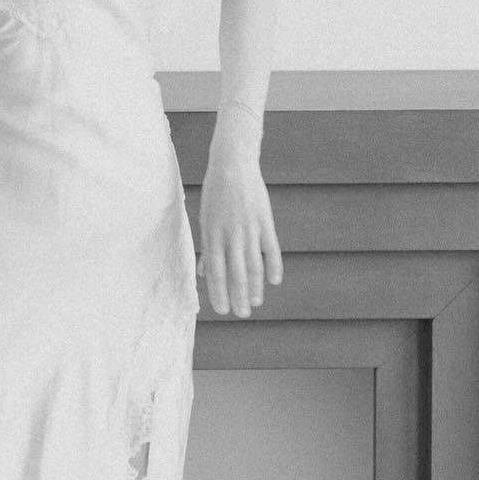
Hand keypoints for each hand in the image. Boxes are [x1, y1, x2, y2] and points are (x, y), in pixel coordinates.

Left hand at [197, 138, 282, 315]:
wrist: (233, 165)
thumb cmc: (215, 194)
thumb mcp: (205, 219)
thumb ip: (208, 247)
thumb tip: (204, 272)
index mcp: (213, 235)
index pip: (216, 271)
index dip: (218, 292)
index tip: (222, 310)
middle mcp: (231, 235)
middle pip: (235, 272)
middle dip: (238, 296)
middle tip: (241, 314)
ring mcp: (249, 228)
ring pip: (253, 264)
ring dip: (255, 286)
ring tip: (256, 303)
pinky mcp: (265, 221)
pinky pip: (271, 248)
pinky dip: (274, 265)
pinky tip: (274, 281)